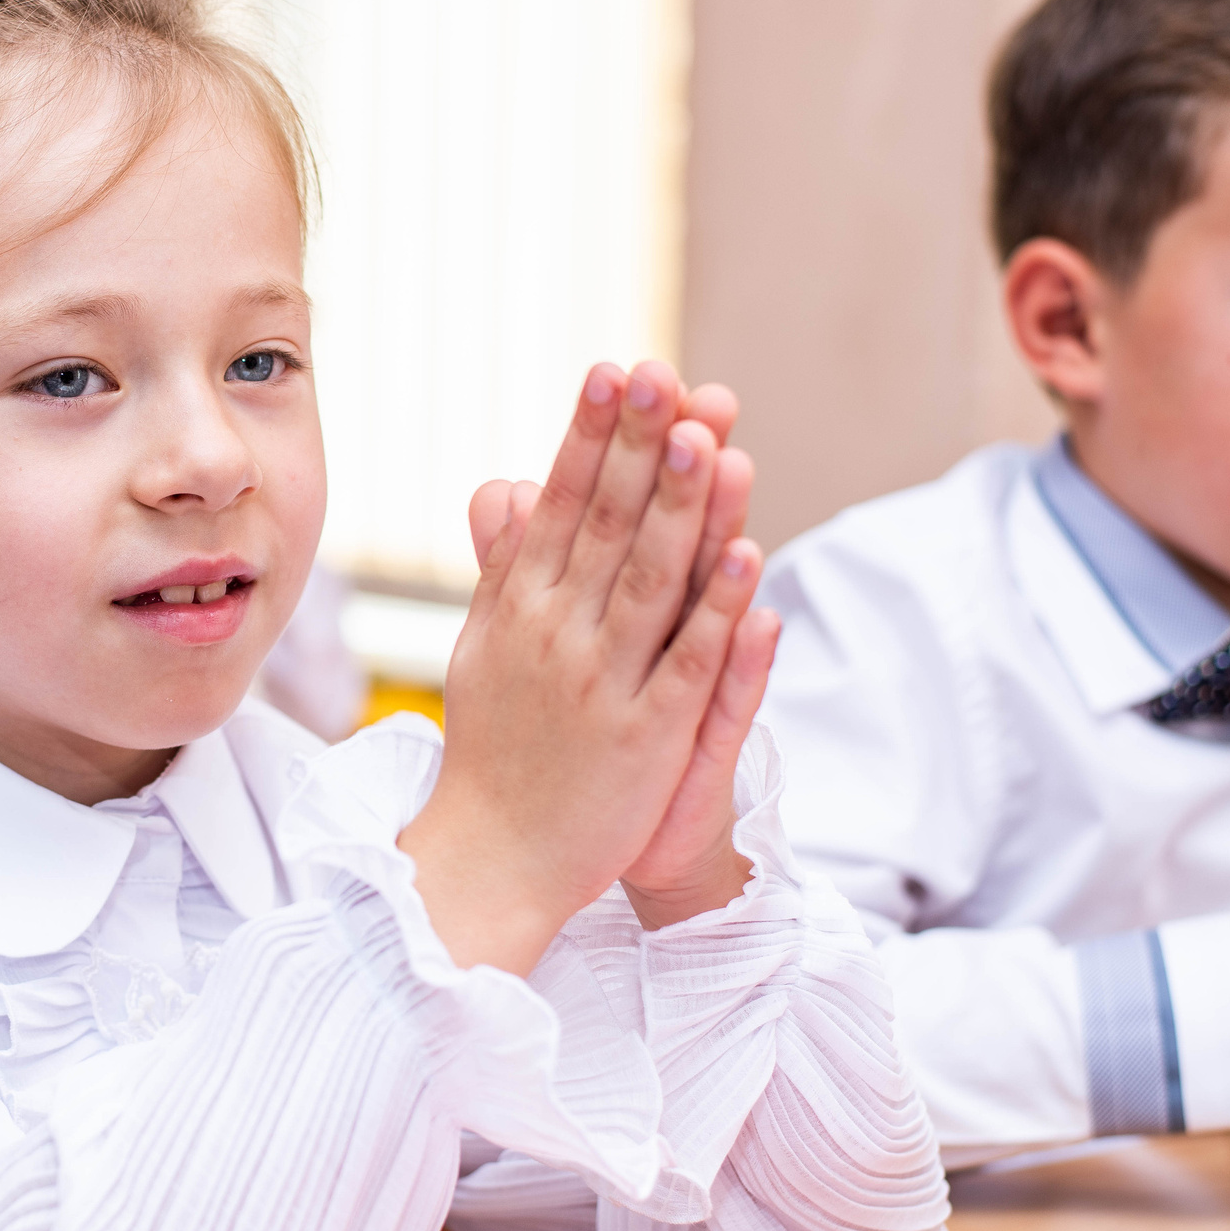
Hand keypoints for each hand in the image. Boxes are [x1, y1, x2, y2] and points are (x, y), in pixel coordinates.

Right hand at [400, 361, 773, 973]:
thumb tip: (502, 486)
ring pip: (649, 582)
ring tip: (707, 440)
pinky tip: (746, 558)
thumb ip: (504, 567)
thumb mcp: (483, 647)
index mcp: (517, 608)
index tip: (615, 370)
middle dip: (637, 447)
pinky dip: (718, 613)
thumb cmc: (494, 748)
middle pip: (604, 525)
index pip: (558, 504)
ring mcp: (602, 685)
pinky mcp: (646, 738)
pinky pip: (688, 666)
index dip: (590, 436)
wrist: (492, 860)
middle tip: (664, 374)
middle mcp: (555, 635)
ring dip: (680, 509)